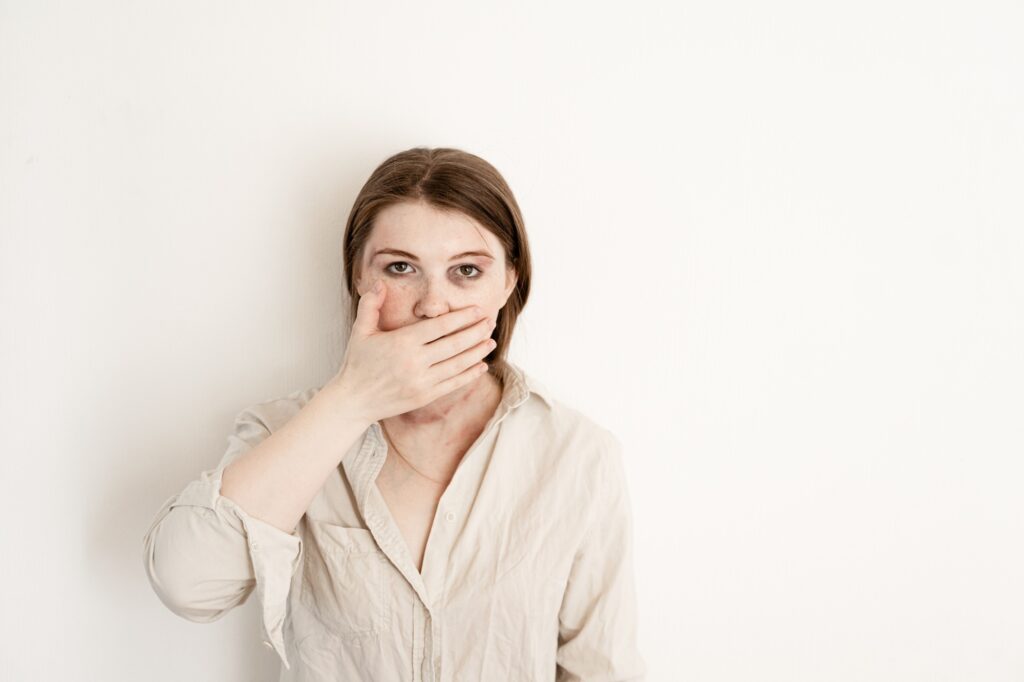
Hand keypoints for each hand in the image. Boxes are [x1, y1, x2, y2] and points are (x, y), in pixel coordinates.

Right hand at [327, 279, 496, 424]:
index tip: (477, 310)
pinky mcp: (425, 396)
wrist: (354, 400)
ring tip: (491, 340)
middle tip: (490, 321)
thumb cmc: (357, 363)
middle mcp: (415, 362)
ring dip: (477, 351)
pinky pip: (454, 383)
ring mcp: (422, 381)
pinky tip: (482, 365)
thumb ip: (370, 304)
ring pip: (458, 364)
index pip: (440, 327)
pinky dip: (470, 374)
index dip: (462, 317)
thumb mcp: (360, 331)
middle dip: (476, 331)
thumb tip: (379, 283)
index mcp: (402, 342)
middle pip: (454, 344)